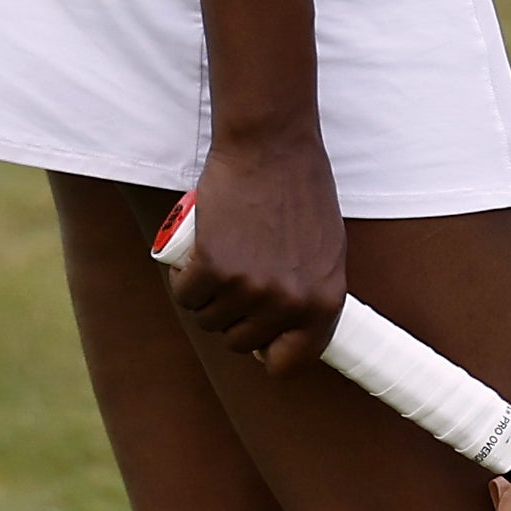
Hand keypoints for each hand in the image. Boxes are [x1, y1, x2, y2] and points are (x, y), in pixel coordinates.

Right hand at [161, 138, 346, 373]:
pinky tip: (194, 258)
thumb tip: (292, 334)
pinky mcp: (214, 267)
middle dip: (230, 316)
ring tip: (217, 261)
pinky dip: (183, 280)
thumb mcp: (327, 252)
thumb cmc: (301, 192)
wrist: (272, 147)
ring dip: (205, 297)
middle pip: (240, 341)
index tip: (256, 335)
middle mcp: (289, 302)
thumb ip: (311, 294)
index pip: (291, 362)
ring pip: (208, 319)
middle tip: (233, 279)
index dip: (267, 351)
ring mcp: (251, 288)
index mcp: (324, 302)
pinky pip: (186, 296)